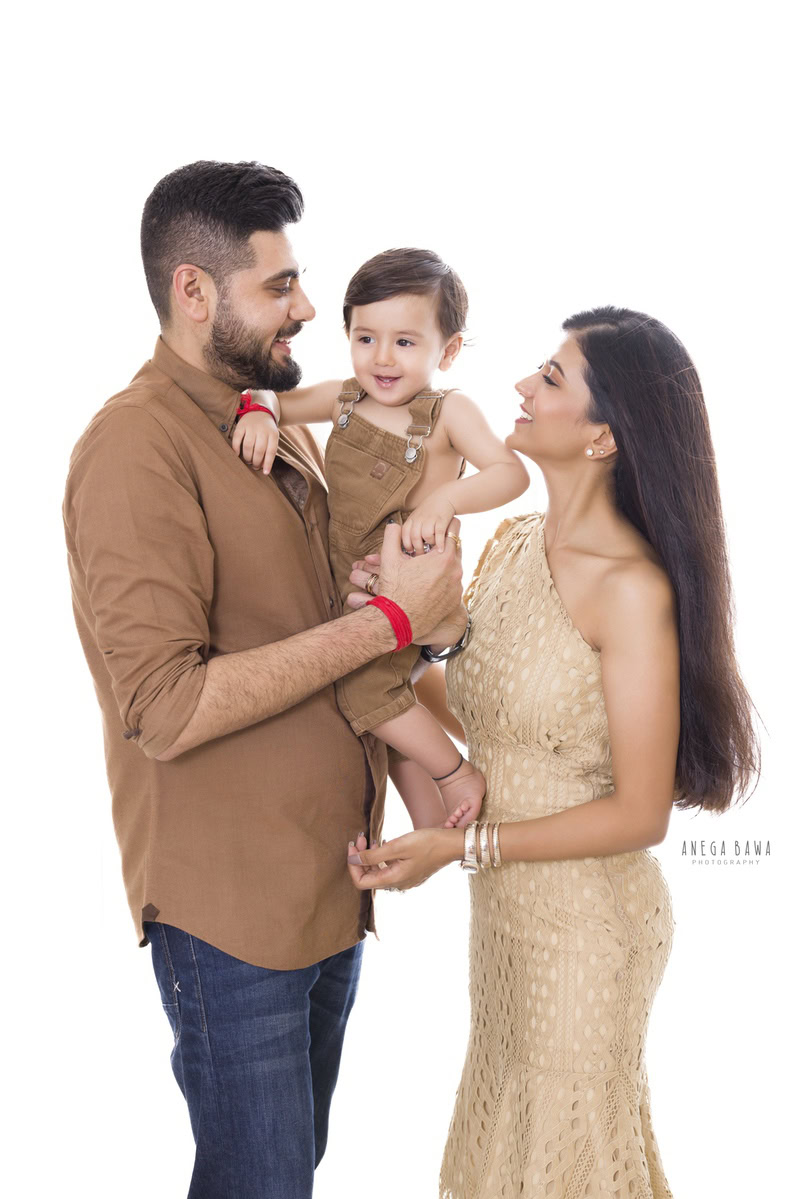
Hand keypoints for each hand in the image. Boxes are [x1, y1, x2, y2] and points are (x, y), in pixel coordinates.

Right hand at [231, 395, 279, 474]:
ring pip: (248, 446)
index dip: (268, 463)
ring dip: (247, 457)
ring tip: (248, 461)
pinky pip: (237, 439)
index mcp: (273, 434)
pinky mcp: (241, 425)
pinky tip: (237, 454)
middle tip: (254, 466)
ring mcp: (251, 427)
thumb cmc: (267, 430)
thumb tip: (264, 468)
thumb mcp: (272, 438)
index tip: (265, 473)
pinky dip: (236, 448)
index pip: (271, 451)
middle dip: (256, 462)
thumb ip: (269, 451)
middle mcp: (262, 430)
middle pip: (259, 450)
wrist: (260, 411)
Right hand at [345, 520, 462, 642]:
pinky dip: (444, 581)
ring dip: (443, 565)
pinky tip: (429, 585)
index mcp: (444, 557)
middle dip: (443, 546)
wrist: (397, 622)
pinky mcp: (455, 601)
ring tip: (426, 569)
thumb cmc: (394, 589)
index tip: (435, 529)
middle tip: (427, 550)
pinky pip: (453, 584)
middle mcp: (456, 571)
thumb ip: (393, 536)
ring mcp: (457, 588)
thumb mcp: (389, 559)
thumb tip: (394, 525)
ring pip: (455, 567)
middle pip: (456, 548)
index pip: (454, 529)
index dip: (444, 526)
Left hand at [346, 828, 461, 891]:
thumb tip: (353, 860)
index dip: (353, 865)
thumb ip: (374, 855)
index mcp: (393, 880)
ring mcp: (405, 879)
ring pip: (379, 872)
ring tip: (371, 839)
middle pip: (369, 876)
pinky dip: (382, 857)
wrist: (452, 844)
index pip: (361, 881)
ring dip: (371, 857)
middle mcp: (398, 884)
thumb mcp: (398, 846)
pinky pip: (389, 869)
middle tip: (361, 838)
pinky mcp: (410, 872)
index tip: (352, 846)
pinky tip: (384, 844)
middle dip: (361, 857)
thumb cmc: (428, 843)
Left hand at [401, 494, 456, 553]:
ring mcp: (430, 519)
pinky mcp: (441, 520)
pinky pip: (439, 534)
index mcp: (411, 519)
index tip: (411, 551)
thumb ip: (413, 530)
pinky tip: (440, 550)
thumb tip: (410, 548)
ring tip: (432, 548)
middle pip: (415, 537)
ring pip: (426, 536)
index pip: (405, 534)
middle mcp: (419, 519)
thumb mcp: (417, 518)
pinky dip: (439, 543)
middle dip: (418, 548)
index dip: (407, 545)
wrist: (445, 498)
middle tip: (423, 555)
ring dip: (430, 544)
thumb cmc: (430, 512)